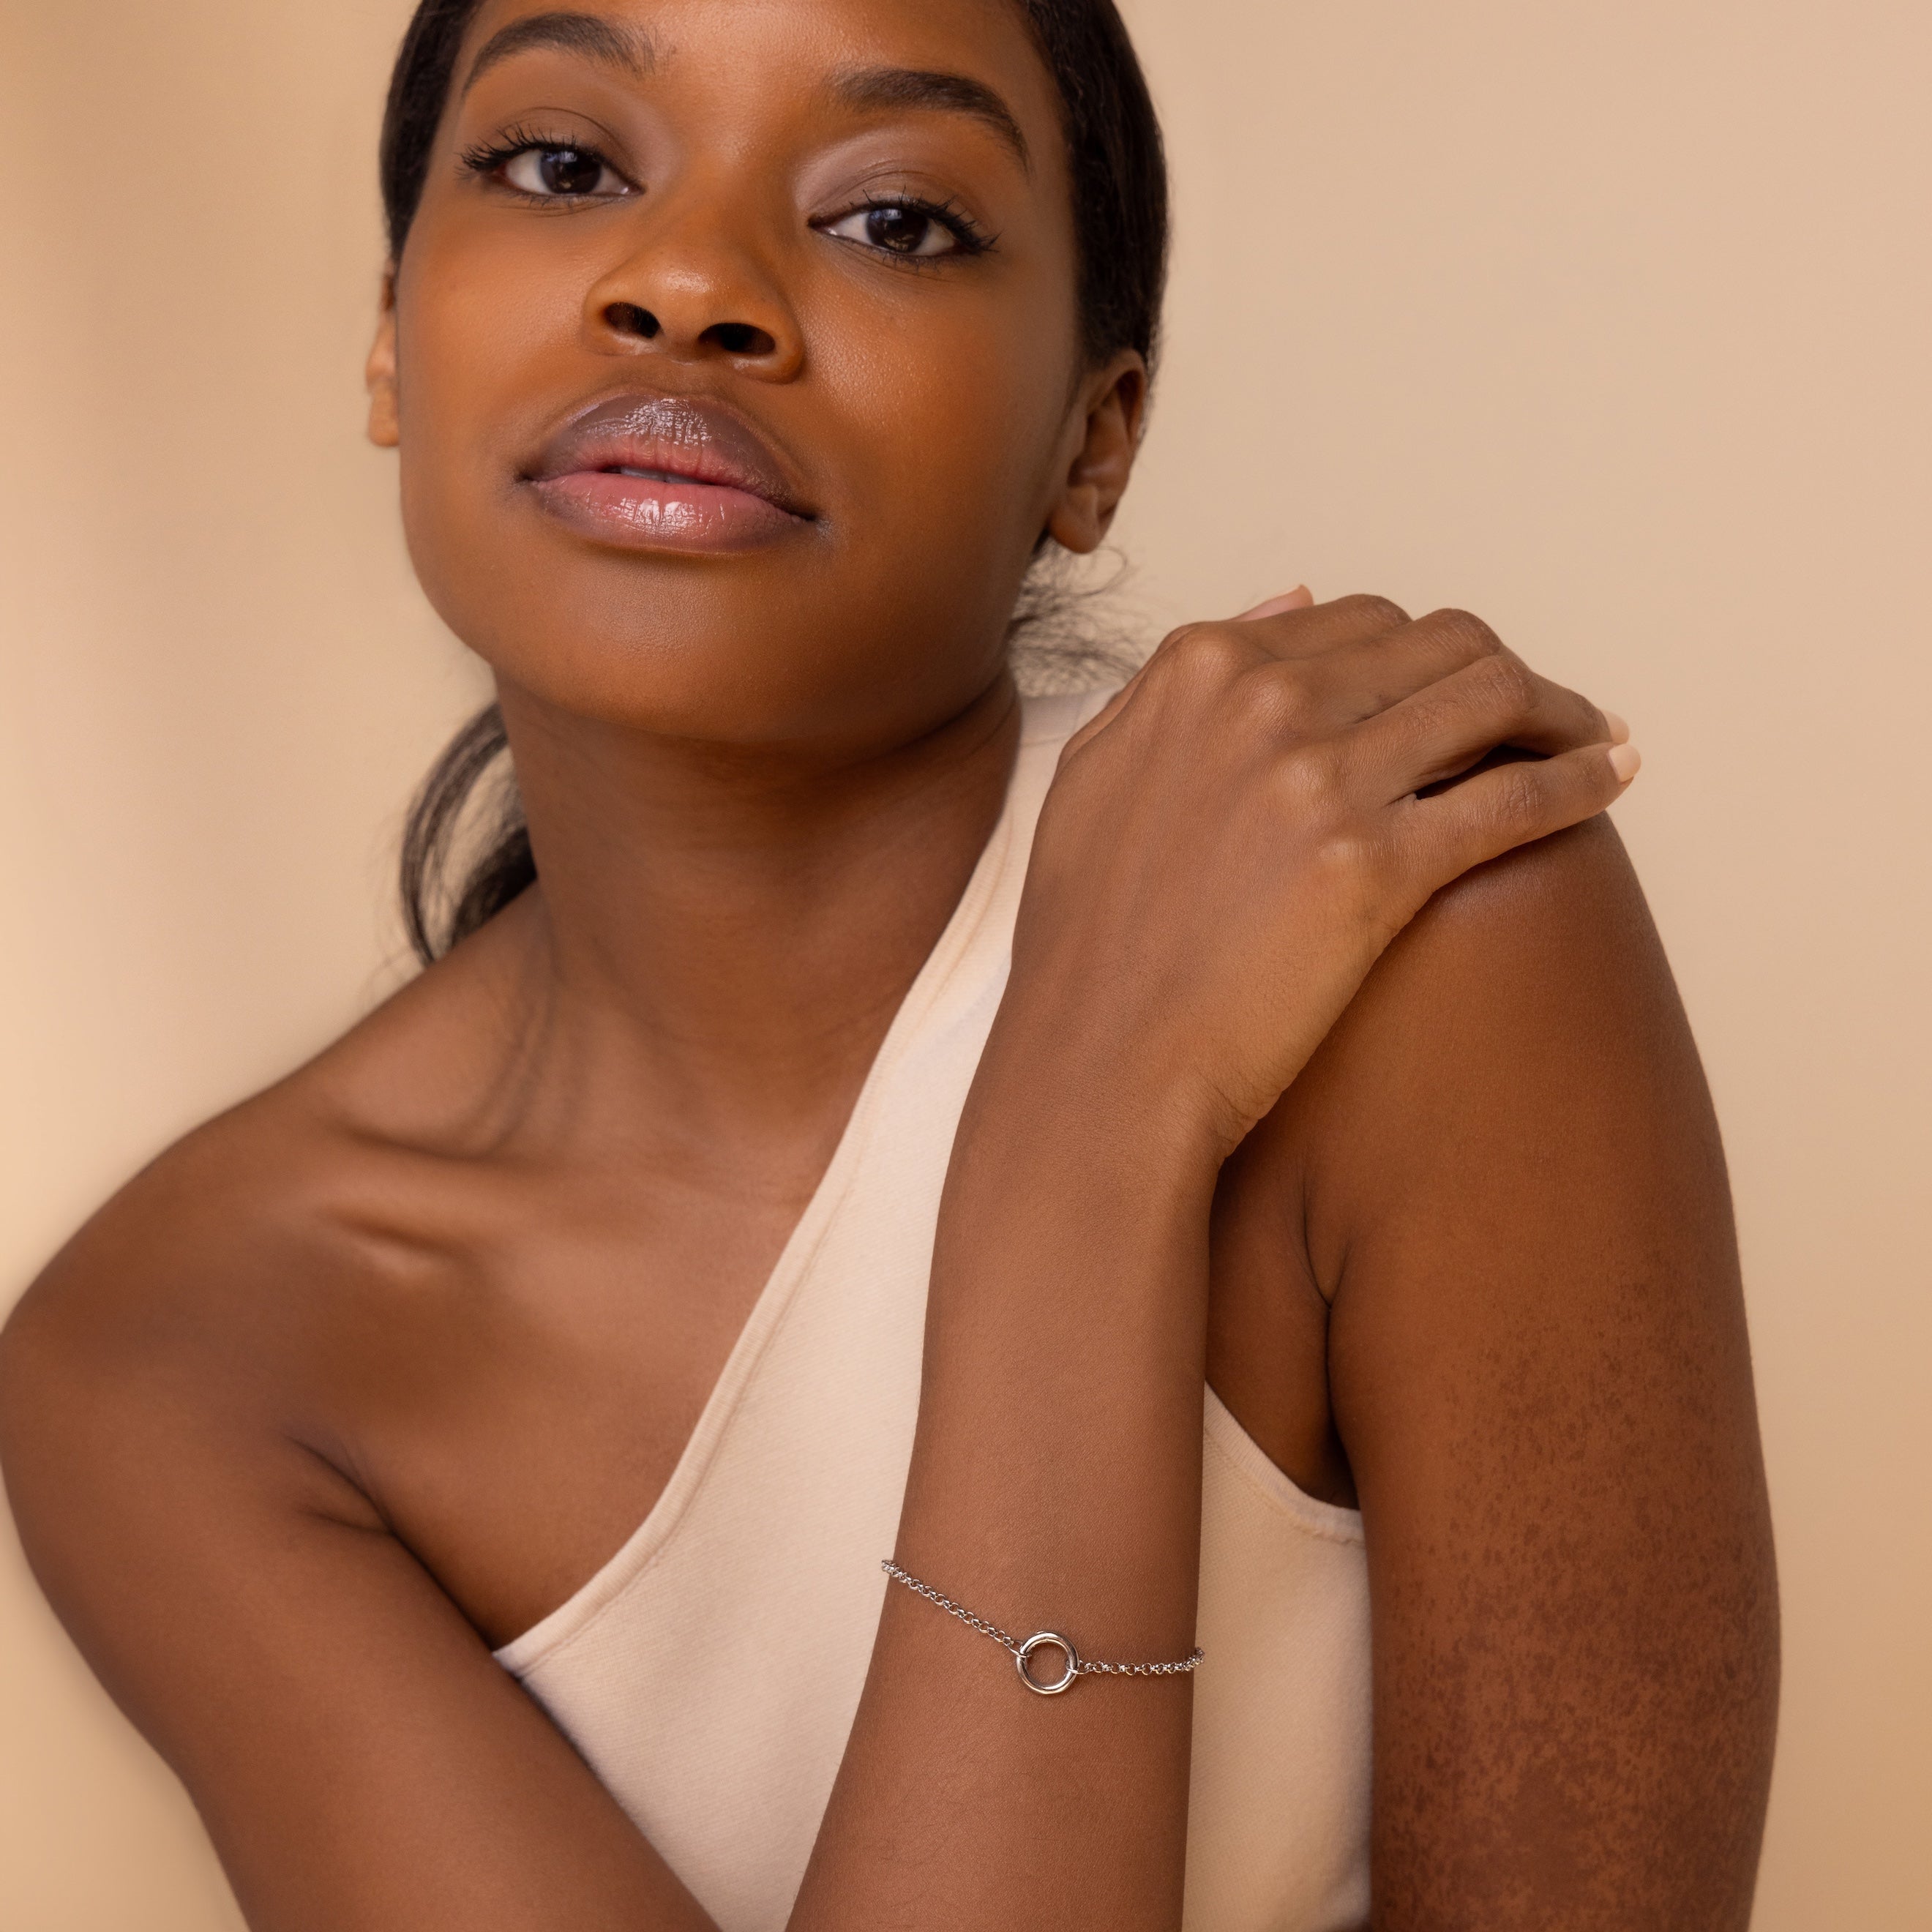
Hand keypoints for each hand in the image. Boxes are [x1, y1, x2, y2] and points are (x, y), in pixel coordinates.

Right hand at [1003, 590, 1638, 1155]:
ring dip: (1562, 711)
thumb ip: (1176, 683)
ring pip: (1492, 695)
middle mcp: (1262, 703)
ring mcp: (1320, 779)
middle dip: (1503, 671)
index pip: (1356, 618)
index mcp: (1197, 670)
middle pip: (1438, 643)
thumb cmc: (1090, 943)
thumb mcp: (1096, 777)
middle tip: (1546, 715)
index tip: (1456, 691)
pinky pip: (1515, 798)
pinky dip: (1582, 778)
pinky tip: (1617, 778)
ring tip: (1596, 738)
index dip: (1421, 653)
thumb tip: (1293, 599)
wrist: (1096, 1067)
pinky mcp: (1374, 868)